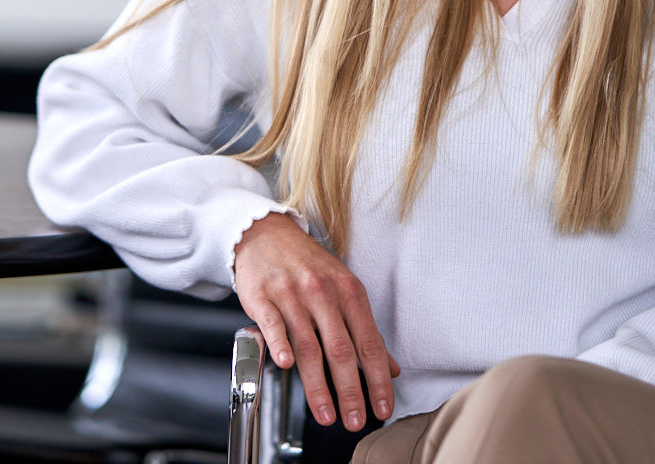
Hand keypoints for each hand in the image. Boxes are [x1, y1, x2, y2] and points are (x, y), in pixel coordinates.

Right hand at [232, 212, 399, 431]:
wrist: (265, 233)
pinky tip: (287, 366)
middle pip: (341, 350)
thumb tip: (391, 367)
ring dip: (318, 385)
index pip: (369, 343)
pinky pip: (274, 324)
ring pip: (309, 345)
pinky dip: (280, 345)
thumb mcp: (344, 289)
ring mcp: (292, 294)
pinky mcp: (263, 296)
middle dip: (351, 391)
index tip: (382, 407)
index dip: (378, 379)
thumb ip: (365, 330)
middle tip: (355, 420)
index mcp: (349, 291)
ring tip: (326, 413)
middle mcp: (323, 293)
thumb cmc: (307, 265)